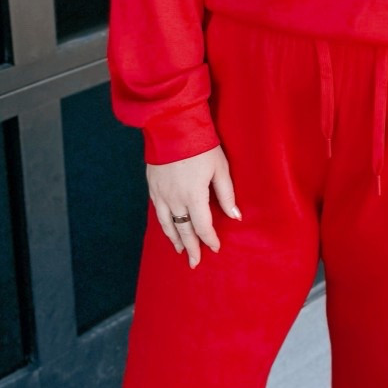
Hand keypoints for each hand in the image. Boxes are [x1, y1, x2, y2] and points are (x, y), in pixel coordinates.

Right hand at [147, 145, 241, 268]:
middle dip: (191, 247)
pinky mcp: (152, 186)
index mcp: (194, 195)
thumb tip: (235, 217)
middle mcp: (175, 199)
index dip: (210, 239)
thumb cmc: (201, 145)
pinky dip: (164, 224)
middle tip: (195, 262)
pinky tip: (168, 228)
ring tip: (180, 251)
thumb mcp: (220, 168)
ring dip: (175, 239)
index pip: (203, 226)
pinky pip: (158, 212)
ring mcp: (161, 193)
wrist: (171, 125)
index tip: (216, 247)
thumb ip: (226, 195)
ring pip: (167, 224)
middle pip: (184, 230)